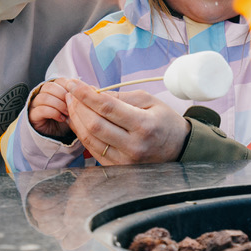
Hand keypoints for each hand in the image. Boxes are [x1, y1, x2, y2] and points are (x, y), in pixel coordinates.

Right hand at [28, 79, 73, 140]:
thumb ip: (78, 97)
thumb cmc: (68, 118)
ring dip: (58, 104)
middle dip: (62, 95)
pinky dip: (54, 113)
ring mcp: (36, 105)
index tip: (76, 96)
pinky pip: (41, 110)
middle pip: (49, 86)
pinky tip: (61, 118)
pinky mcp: (33, 116)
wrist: (59, 135)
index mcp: (53, 89)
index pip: (58, 80)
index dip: (68, 86)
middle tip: (72, 105)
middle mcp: (42, 94)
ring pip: (43, 97)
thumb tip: (88, 89)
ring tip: (67, 113)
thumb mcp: (75, 106)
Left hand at [62, 77, 189, 165]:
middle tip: (70, 92)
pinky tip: (79, 121)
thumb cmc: (165, 122)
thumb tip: (93, 93)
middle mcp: (133, 145)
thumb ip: (122, 98)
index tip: (73, 83)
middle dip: (78, 106)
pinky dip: (82, 134)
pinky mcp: (119, 168)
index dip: (86, 94)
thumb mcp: (150, 101)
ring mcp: (125, 160)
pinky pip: (93, 150)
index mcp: (144, 125)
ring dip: (76, 120)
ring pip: (90, 139)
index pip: (107, 107)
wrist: (180, 149)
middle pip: (94, 124)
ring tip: (72, 104)